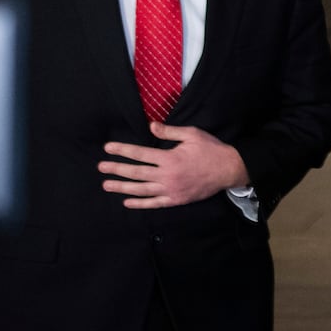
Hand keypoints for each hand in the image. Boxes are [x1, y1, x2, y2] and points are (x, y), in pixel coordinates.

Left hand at [100, 122, 249, 207]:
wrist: (229, 169)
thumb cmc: (211, 149)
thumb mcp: (192, 134)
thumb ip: (170, 132)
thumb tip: (151, 126)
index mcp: (169, 158)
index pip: (140, 154)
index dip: (122, 150)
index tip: (108, 148)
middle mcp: (167, 176)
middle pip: (136, 173)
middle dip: (117, 169)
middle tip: (101, 168)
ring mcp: (171, 190)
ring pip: (141, 190)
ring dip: (123, 187)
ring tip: (107, 185)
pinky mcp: (177, 200)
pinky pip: (155, 203)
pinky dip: (140, 204)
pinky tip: (127, 202)